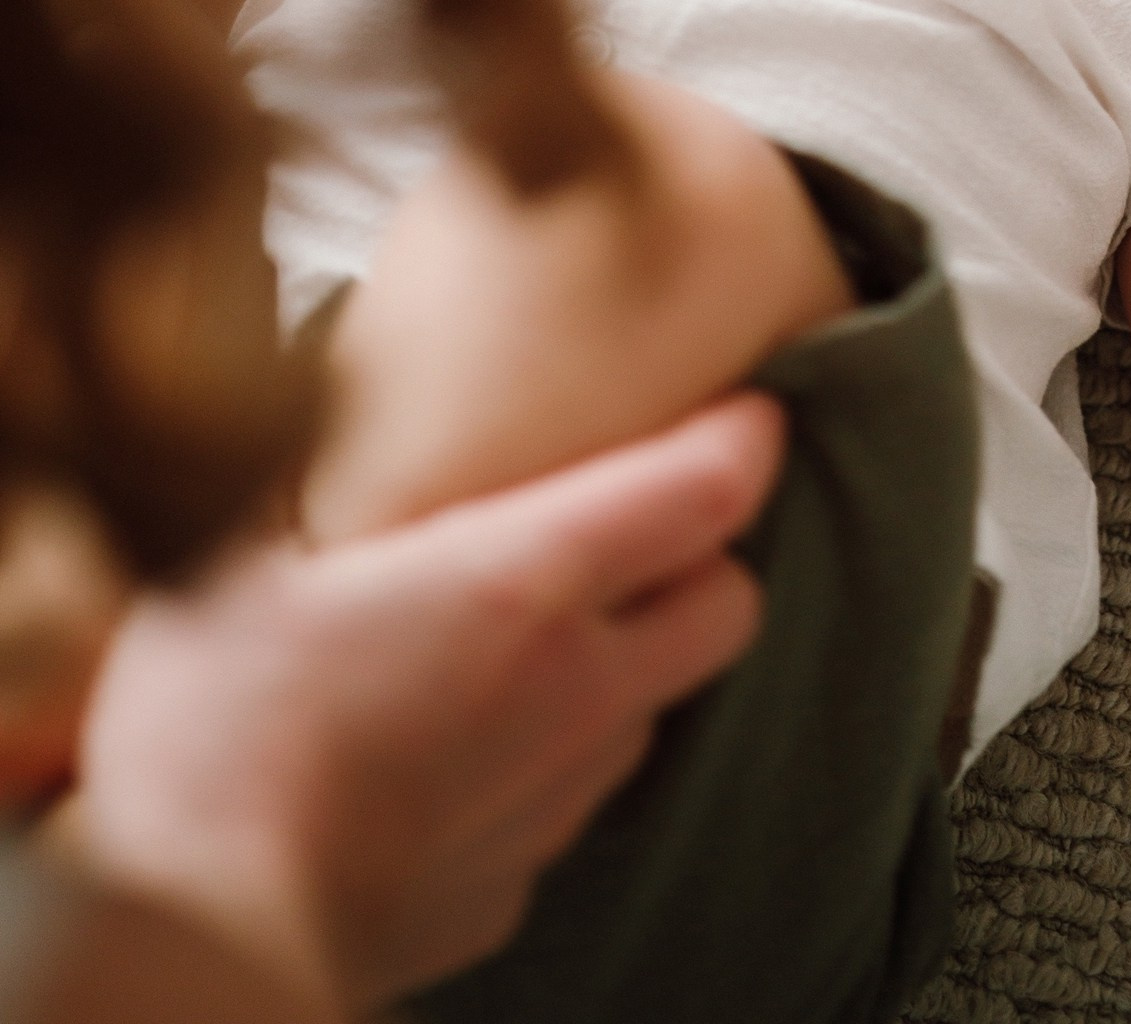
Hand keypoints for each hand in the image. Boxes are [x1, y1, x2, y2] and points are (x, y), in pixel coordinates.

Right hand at [69, 394, 782, 1010]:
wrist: (192, 939)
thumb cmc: (208, 739)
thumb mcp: (237, 554)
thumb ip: (309, 465)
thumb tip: (316, 385)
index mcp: (518, 585)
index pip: (703, 493)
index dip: (743, 437)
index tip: (744, 407)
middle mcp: (570, 692)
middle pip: (727, 604)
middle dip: (703, 557)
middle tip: (634, 524)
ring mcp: (553, 801)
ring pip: (651, 707)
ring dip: (618, 663)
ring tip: (523, 637)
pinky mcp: (512, 887)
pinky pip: (564, 799)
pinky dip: (540, 761)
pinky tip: (455, 747)